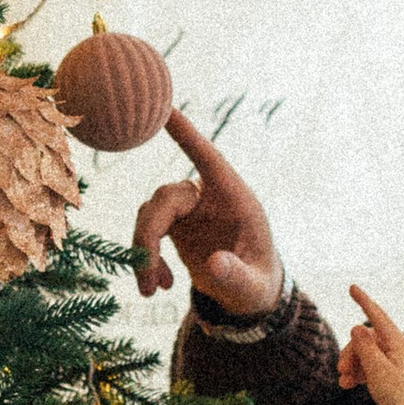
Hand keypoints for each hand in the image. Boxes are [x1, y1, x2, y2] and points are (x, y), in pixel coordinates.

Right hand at [131, 112, 282, 313]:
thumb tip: (213, 265)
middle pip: (165, 199)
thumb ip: (237, 276)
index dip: (187, 134)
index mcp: (236, 199)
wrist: (248, 295)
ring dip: (144, 253)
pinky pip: (147, 231)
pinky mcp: (174, 224)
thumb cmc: (258, 285)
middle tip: (147, 281)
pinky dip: (146, 259)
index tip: (164, 109)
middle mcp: (209, 198)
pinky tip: (159, 285)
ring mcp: (189, 210)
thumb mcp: (253, 287)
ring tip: (150, 291)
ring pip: (150, 214)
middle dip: (148, 238)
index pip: (209, 158)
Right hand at [339, 286, 403, 404]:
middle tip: (341, 369)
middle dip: (350, 352)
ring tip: (343, 381)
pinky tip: (347, 385)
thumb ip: (365, 348)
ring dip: (351, 365)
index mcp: (399, 344)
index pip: (378, 316)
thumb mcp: (378, 371)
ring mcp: (395, 363)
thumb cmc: (401, 396)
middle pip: (366, 340)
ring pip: (365, 354)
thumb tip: (357, 328)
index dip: (364, 301)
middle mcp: (398, 350)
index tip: (352, 287)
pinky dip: (358, 374)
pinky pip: (370, 367)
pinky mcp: (391, 376)